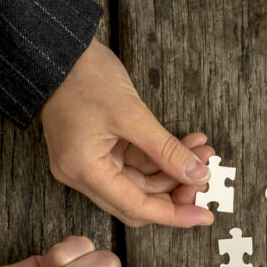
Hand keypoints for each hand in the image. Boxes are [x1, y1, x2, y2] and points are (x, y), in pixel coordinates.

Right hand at [38, 41, 213, 226]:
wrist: (60, 50)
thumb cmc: (85, 77)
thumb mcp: (132, 113)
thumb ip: (166, 150)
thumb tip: (197, 175)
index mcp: (83, 170)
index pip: (134, 207)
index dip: (173, 214)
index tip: (204, 216)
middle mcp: (81, 173)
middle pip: (137, 200)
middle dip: (175, 192)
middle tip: (206, 177)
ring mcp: (89, 162)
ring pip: (140, 182)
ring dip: (172, 171)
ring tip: (202, 151)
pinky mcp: (97, 149)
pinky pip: (134, 164)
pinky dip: (160, 157)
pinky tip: (186, 144)